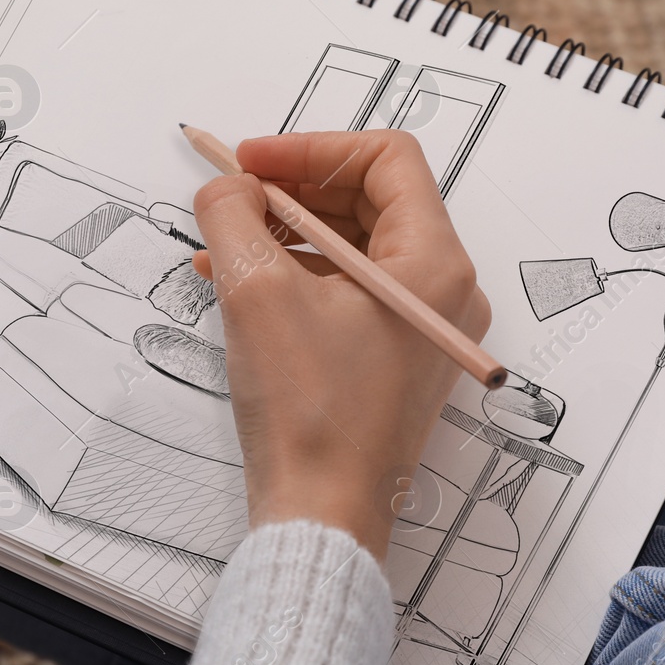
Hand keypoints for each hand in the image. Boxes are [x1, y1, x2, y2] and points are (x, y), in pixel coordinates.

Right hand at [190, 131, 490, 559]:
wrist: (322, 516)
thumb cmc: (308, 414)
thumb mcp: (256, 291)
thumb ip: (234, 214)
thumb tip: (226, 186)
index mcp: (434, 263)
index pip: (386, 160)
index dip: (312, 149)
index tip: (252, 163)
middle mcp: (444, 291)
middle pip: (372, 200)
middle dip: (294, 189)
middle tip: (233, 194)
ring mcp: (421, 328)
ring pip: (354, 246)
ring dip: (286, 233)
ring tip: (221, 243)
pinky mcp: (394, 359)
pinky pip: (347, 291)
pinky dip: (296, 275)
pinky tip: (237, 284)